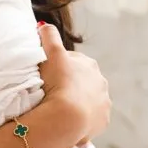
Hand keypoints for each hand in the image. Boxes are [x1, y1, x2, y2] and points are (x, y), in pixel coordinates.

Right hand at [38, 25, 110, 142]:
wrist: (66, 117)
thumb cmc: (58, 82)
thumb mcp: (51, 53)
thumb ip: (49, 36)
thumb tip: (45, 26)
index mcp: (90, 65)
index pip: (73, 62)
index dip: (58, 67)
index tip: (47, 76)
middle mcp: (101, 82)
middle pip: (82, 82)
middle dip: (71, 85)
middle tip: (52, 93)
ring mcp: (103, 103)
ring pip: (88, 100)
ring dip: (77, 102)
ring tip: (60, 109)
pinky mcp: (102, 121)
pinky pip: (91, 118)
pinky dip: (82, 119)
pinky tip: (69, 121)